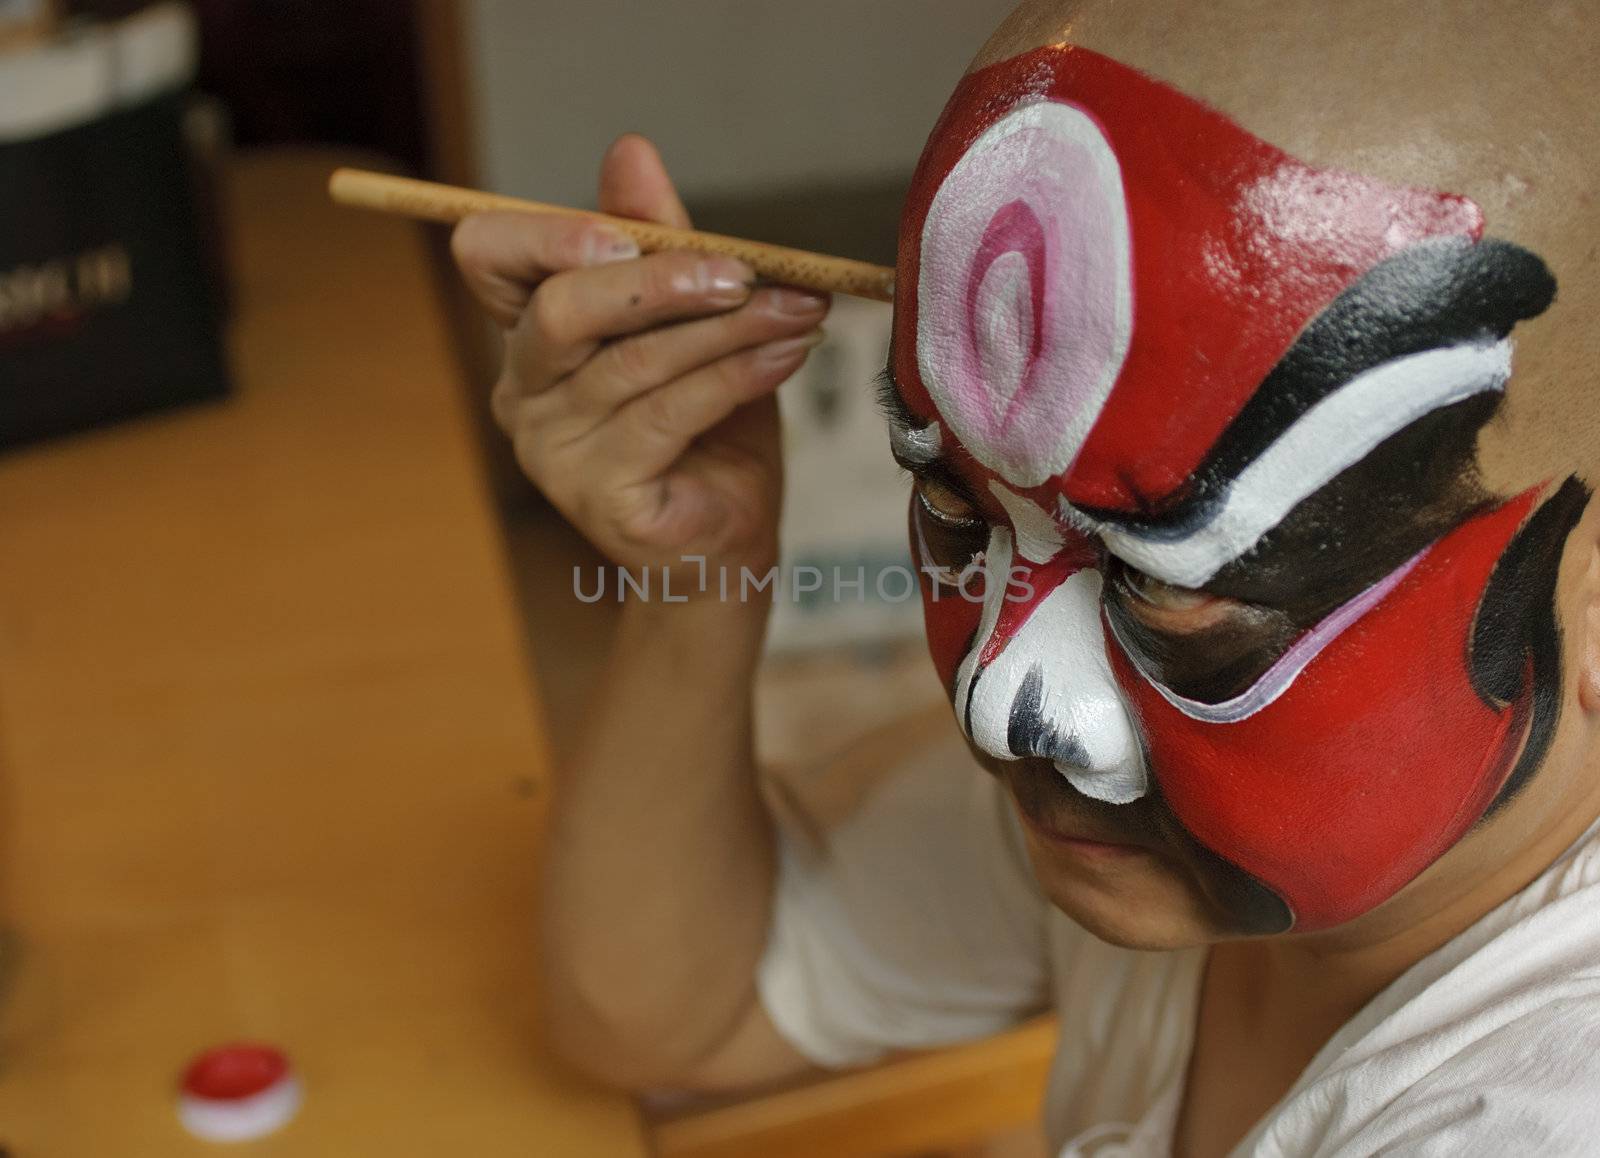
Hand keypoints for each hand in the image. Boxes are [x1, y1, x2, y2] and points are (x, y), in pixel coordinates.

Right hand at [451, 134, 828, 583]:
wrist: (727, 542)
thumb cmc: (708, 431)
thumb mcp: (691, 322)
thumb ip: (660, 245)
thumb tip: (630, 151)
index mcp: (531, 337)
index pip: (487, 257)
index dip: (545, 234)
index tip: (630, 233)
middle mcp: (523, 392)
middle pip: (561, 309)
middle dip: (659, 279)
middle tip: (742, 271)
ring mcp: (552, 452)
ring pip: (634, 362)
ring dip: (728, 327)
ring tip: (794, 311)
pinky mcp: (599, 498)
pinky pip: (668, 416)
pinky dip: (736, 377)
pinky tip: (785, 357)